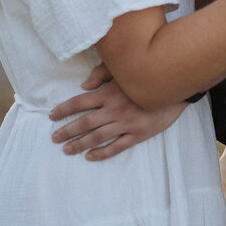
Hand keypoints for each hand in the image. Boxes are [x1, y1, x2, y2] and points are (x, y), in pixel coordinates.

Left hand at [48, 64, 186, 160]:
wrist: (174, 87)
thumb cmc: (146, 76)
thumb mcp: (123, 69)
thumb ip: (101, 74)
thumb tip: (84, 86)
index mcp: (108, 93)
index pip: (79, 103)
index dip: (64, 110)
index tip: (52, 116)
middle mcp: (114, 110)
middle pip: (84, 123)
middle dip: (67, 130)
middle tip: (54, 138)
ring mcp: (126, 124)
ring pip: (97, 137)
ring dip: (80, 144)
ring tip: (67, 150)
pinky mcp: (137, 134)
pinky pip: (117, 147)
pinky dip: (102, 153)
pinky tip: (90, 157)